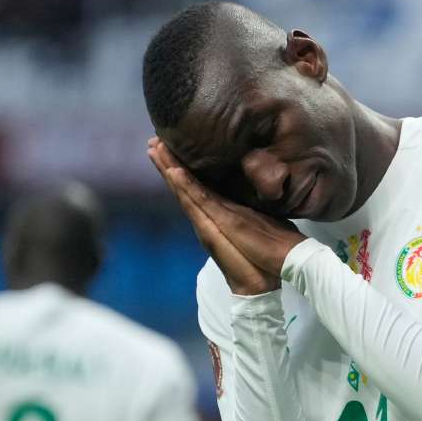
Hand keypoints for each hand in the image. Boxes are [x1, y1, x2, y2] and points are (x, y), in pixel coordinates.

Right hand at [149, 138, 305, 294]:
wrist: (268, 279)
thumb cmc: (268, 253)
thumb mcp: (262, 222)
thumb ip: (253, 209)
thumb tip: (260, 192)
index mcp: (220, 213)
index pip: (197, 186)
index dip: (182, 168)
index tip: (171, 146)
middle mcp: (209, 217)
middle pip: (184, 186)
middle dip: (168, 164)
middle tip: (153, 141)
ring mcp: (208, 223)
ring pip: (184, 192)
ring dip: (169, 170)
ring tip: (155, 150)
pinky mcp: (212, 229)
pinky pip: (195, 203)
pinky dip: (184, 186)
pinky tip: (173, 172)